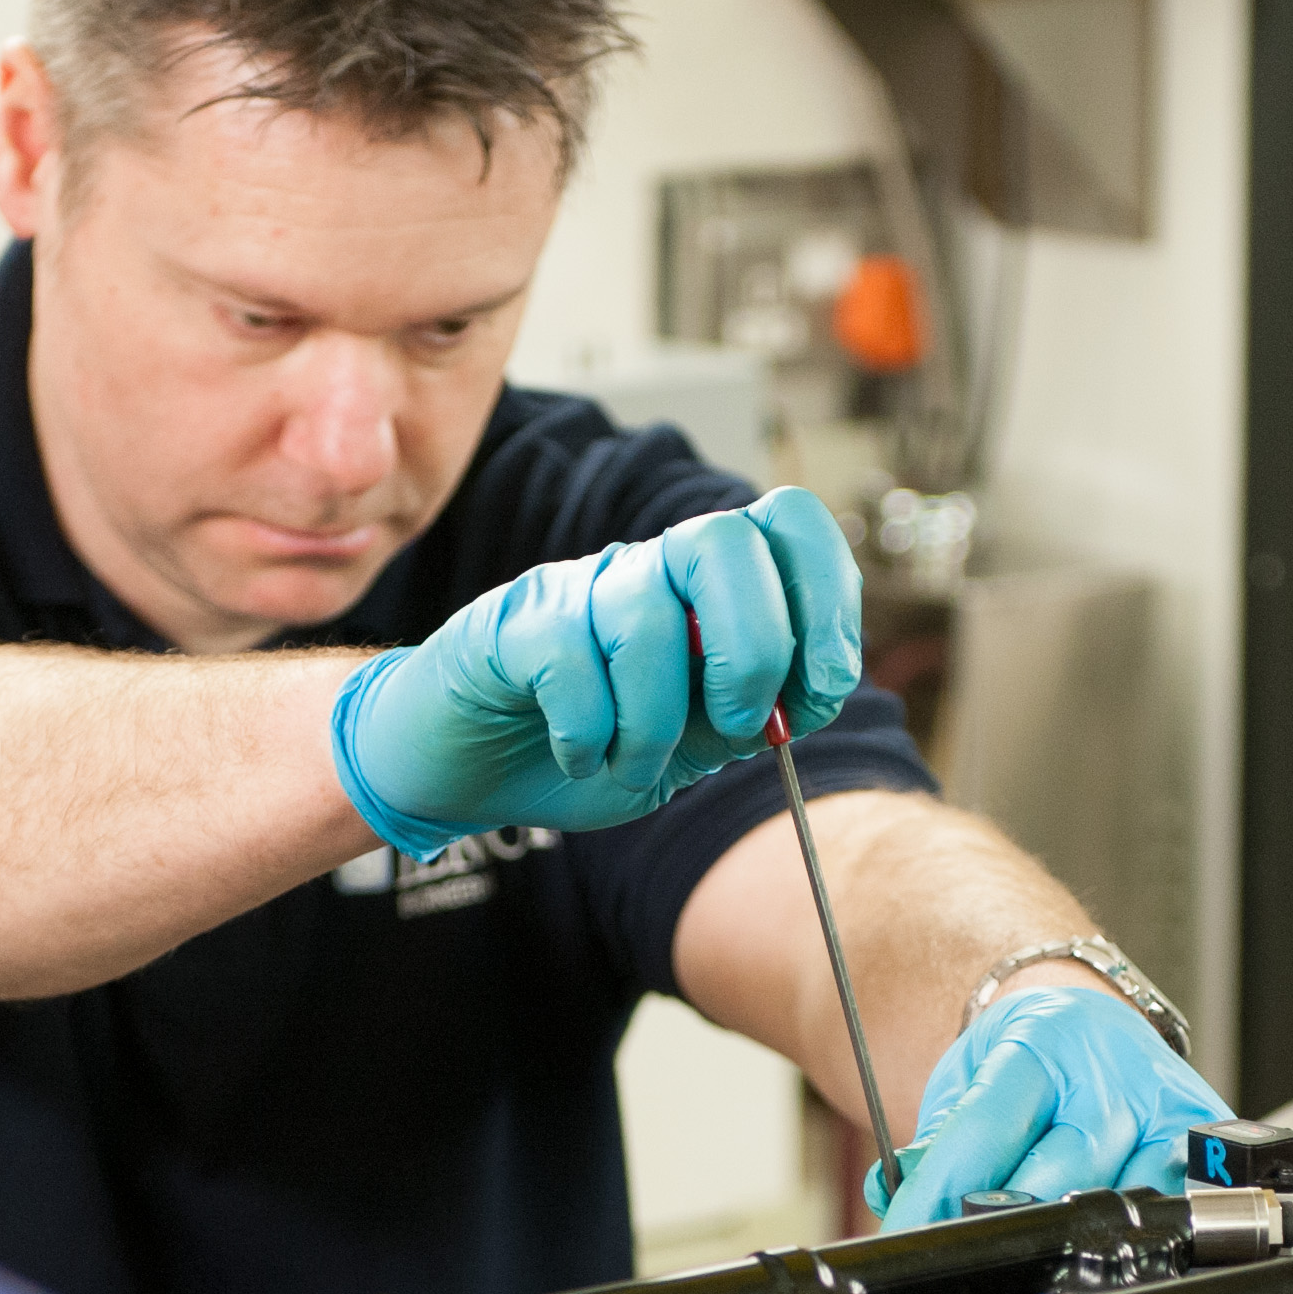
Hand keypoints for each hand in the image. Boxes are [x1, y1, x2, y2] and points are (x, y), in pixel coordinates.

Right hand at [328, 485, 860, 856]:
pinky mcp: (512, 625)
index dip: (827, 598)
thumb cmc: (584, 747)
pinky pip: (568, 659)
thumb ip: (748, 717)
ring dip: (657, 720)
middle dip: (754, 648)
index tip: (820, 690)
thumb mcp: (689, 745)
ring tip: (635, 764)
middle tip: (739, 726)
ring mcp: (577, 590)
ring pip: (645, 615)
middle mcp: (646, 569)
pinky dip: (589, 731)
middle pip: (725, 541)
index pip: (788, 524)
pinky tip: (580, 757)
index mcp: (705, 589)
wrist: (465, 768)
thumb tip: (811, 694)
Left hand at [870, 984, 1232, 1230]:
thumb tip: (899, 1209)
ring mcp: (1166, 1107)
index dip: (938, 1198)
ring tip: (1029, 1258)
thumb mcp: (964, 1081)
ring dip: (1065, 1244)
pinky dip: (1133, 1236)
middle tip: (966, 1260)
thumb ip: (934, 1147)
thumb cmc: (1022, 1058)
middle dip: (1002, 1228)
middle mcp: (1113, 1074)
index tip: (908, 1238)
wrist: (1088, 1019)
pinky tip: (1099, 1246)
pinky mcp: (1204, 1137)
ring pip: (1117, 1210)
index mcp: (1042, 1042)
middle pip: (1057, 1182)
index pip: (984, 1132)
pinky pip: (1173, 1208)